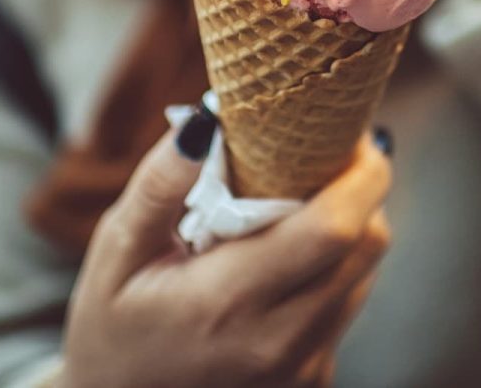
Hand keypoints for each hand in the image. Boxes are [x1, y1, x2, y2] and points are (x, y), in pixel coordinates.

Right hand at [61, 129, 391, 387]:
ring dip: (350, 230)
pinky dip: (335, 271)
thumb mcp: (117, 249)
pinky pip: (347, 307)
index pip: (334, 230)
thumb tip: (208, 119)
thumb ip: (160, 184)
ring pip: (365, 275)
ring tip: (300, 207)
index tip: (350, 135)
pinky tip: (289, 261)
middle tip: (327, 157)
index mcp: (226, 302)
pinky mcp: (313, 382)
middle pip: (367, 247)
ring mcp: (300, 371)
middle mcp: (277, 344)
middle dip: (362, 192)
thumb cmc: (113, 322)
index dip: (361, 175)